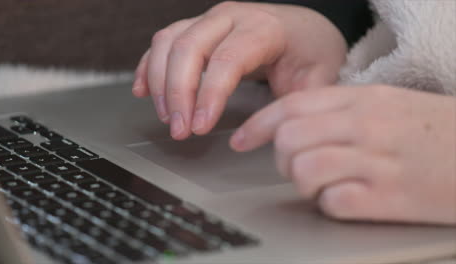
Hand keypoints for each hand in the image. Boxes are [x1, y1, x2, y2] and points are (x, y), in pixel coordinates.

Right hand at [132, 1, 346, 139]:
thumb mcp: (318, 78)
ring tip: (167, 118)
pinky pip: (163, 41)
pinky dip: (149, 65)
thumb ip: (298, 104)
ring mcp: (210, 20)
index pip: (227, 60)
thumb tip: (272, 132)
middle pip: (189, 48)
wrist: (303, 29)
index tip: (200, 127)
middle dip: (177, 93)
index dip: (209, 95)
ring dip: (159, 82)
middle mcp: (231, 17)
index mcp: (264, 28)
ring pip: (169, 42)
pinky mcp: (197, 28)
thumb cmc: (309, 52)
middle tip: (180, 130)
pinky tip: (143, 89)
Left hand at [230, 85, 455, 224]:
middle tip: (295, 166)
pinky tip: (348, 200)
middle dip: (280, 158)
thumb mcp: (387, 103)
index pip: (291, 106)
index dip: (257, 125)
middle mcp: (365, 126)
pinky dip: (330, 205)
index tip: (241, 140)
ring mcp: (376, 162)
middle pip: (288, 139)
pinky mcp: (388, 199)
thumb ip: (339, 109)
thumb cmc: (434, 131)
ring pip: (302, 170)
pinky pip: (331, 203)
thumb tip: (290, 124)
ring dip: (304, 183)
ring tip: (324, 184)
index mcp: (362, 99)